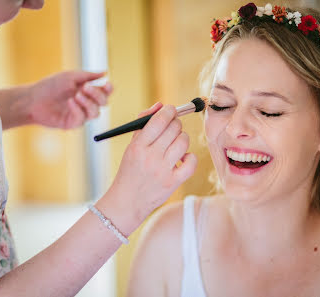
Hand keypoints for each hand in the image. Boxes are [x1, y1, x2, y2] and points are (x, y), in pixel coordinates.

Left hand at [26, 71, 112, 128]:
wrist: (33, 99)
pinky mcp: (73, 123)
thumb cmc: (50, 86)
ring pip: (96, 113)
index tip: (106, 84)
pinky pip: (82, 118)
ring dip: (88, 103)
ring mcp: (80, 114)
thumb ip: (88, 75)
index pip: (105, 92)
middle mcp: (86, 103)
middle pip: (104, 102)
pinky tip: (70, 102)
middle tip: (85, 88)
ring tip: (76, 96)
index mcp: (88, 91)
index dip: (109, 89)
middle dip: (97, 95)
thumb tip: (105, 72)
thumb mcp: (70, 76)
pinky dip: (77, 109)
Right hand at [106, 103, 197, 220]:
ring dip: (182, 138)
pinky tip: (182, 158)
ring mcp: (163, 171)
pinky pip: (192, 162)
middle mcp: (150, 157)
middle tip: (173, 128)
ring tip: (175, 144)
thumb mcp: (131, 146)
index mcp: (138, 146)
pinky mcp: (173, 183)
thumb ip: (144, 124)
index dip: (169, 111)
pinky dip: (190, 157)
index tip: (171, 110)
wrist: (127, 201)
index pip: (159, 120)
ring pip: (184, 142)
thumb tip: (161, 105)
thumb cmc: (130, 170)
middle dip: (176, 124)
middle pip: (174, 128)